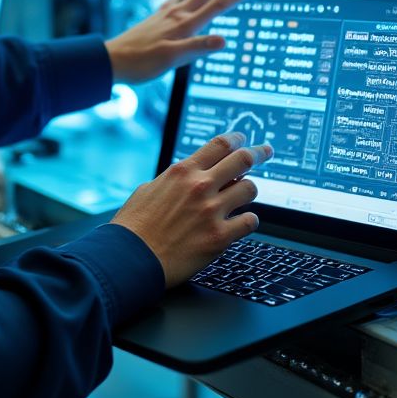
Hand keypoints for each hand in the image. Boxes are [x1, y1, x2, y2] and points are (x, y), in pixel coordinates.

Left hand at [104, 0, 258, 84]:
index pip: (217, 5)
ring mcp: (165, 16)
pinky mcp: (156, 20)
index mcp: (184, 24)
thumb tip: (223, 40)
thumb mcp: (172, 60)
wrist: (111, 60)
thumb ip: (197, 49)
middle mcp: (176, 15)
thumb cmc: (140, 62)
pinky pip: (176, 4)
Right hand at [111, 131, 270, 286]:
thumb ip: (175, 180)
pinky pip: (250, 221)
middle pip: (243, 159)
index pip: (220, 144)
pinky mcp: (220, 237)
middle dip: (259, 152)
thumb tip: (189, 177)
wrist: (130, 258)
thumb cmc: (134, 226)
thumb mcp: (149, 189)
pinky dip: (248, 221)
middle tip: (265, 152)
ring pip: (251, 189)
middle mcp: (200, 187)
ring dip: (249, 190)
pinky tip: (241, 223)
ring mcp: (212, 212)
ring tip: (243, 195)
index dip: (237, 138)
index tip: (244, 139)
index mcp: (182, 172)